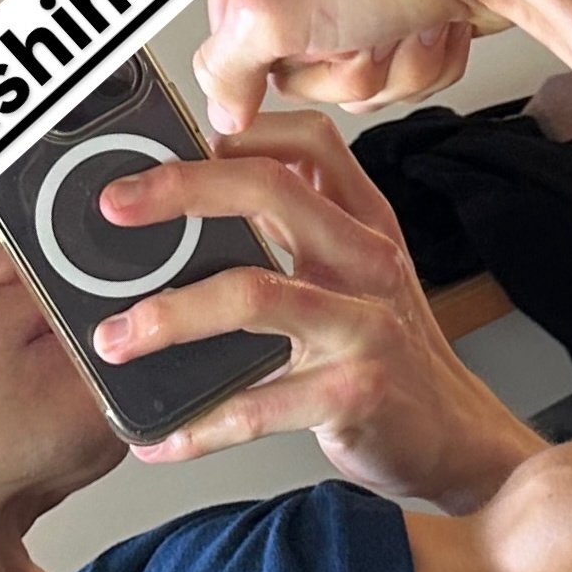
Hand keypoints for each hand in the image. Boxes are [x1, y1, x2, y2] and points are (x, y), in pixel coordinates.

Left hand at [91, 110, 537, 508]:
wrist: (455, 440)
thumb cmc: (394, 359)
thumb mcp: (358, 278)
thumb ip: (299, 234)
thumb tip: (202, 196)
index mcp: (365, 224)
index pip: (307, 144)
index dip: (237, 131)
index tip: (168, 147)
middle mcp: (367, 262)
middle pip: (271, 192)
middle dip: (181, 191)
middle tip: (116, 208)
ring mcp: (363, 326)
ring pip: (255, 294)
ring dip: (172, 315)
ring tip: (119, 338)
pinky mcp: (352, 393)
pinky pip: (259, 405)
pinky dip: (200, 425)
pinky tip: (162, 437)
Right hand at [192, 0, 521, 132]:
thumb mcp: (272, 10)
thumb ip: (225, 66)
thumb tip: (222, 107)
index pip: (225, 39)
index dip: (259, 61)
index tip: (287, 55)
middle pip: (295, 70)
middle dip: (337, 67)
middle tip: (356, 30)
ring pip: (353, 81)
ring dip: (386, 68)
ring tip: (401, 20)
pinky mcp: (410, 10)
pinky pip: (400, 74)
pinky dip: (420, 61)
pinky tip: (430, 22)